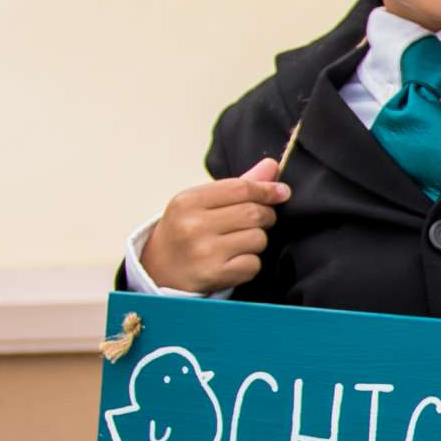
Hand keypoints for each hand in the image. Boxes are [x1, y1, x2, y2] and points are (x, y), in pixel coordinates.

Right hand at [142, 158, 287, 292]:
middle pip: (254, 213)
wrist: (159, 270)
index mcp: (188, 201)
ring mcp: (203, 252)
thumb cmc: (185, 231)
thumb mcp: (201, 203)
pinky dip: (250, 263)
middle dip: (265, 216)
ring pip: (258, 238)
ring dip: (257, 241)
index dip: (267, 189)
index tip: (282, 191)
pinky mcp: (214, 274)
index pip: (241, 188)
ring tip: (237, 243)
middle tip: (258, 221)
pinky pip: (254, 264)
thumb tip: (272, 165)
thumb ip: (237, 186)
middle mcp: (193, 225)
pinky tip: (232, 261)